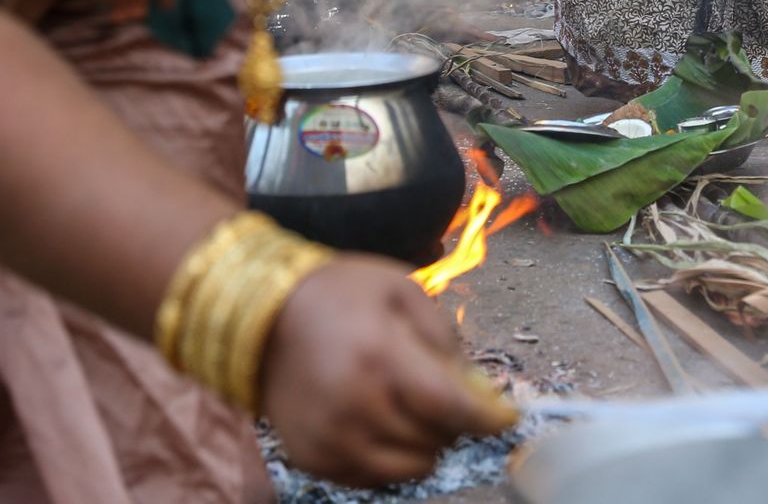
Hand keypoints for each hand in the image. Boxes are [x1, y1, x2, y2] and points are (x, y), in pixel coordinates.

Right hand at [260, 256, 516, 486]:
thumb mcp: (402, 290)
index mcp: (380, 357)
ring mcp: (329, 439)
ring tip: (413, 409)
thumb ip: (444, 340)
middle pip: (434, 440)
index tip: (507, 417)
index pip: (450, 406)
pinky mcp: (311, 458)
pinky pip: (373, 478)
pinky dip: (391, 458)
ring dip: (425, 445)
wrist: (261, 316)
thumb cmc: (340, 294)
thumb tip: (479, 389)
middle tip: (446, 396)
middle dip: (453, 422)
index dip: (487, 417)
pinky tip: (383, 423)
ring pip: (410, 468)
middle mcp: (353, 406)